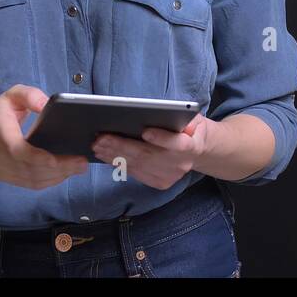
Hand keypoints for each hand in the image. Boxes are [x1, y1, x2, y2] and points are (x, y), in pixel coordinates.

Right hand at [0, 85, 90, 189]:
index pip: (18, 151)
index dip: (39, 158)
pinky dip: (50, 181)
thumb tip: (47, 104)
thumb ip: (29, 95)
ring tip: (78, 168)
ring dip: (57, 177)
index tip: (60, 159)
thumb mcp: (12, 95)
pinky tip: (65, 174)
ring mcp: (3, 169)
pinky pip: (31, 184)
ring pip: (32, 180)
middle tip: (82, 163)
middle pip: (30, 169)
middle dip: (59, 169)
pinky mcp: (8, 177)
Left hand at [92, 113, 214, 190]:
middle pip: (148, 155)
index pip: (177, 144)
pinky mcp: (159, 183)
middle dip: (123, 145)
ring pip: (138, 165)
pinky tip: (104, 154)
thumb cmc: (191, 129)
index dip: (161, 138)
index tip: (145, 131)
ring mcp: (169, 177)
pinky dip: (117, 163)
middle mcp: (180, 165)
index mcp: (192, 146)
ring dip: (114, 155)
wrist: (198, 151)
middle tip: (102, 137)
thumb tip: (164, 113)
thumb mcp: (194, 118)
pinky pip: (135, 172)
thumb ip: (183, 116)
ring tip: (97, 144)